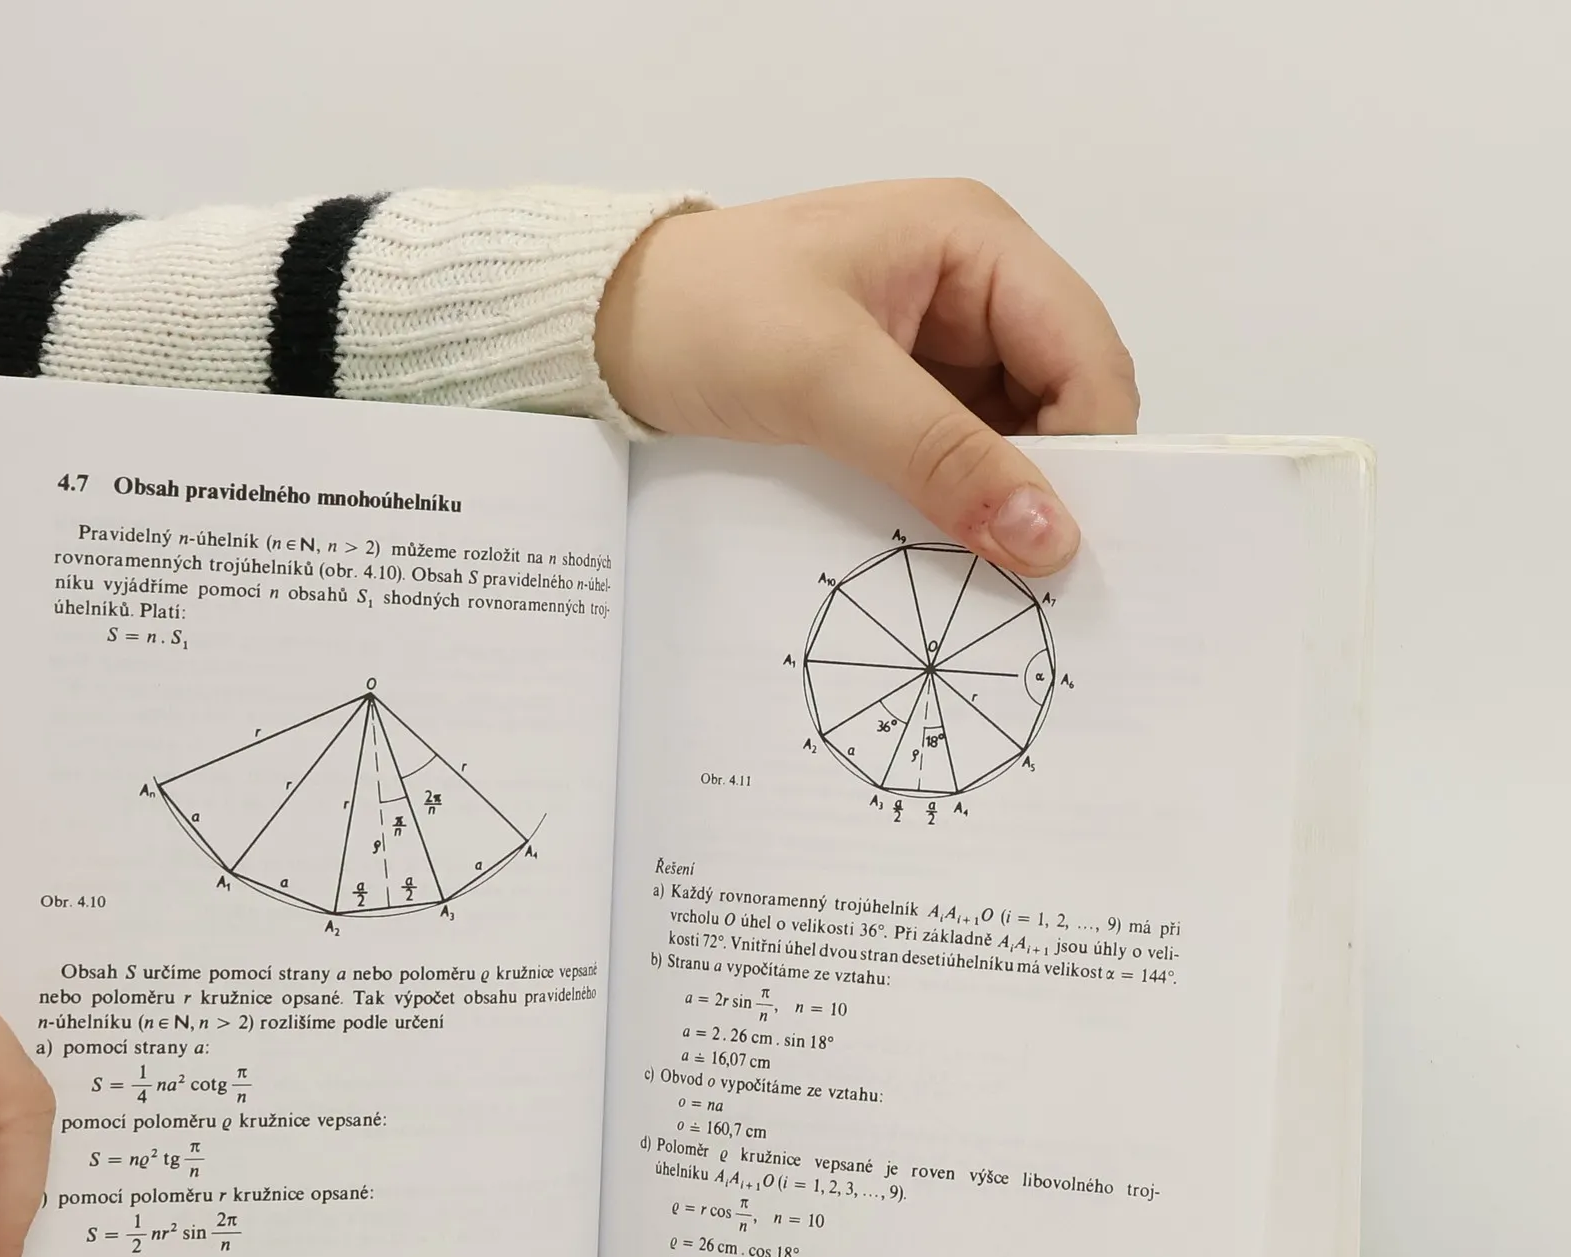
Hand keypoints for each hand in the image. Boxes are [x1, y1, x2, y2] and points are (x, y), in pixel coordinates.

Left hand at [595, 179, 1138, 575]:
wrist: (603, 329)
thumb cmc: (703, 315)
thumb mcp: (826, 380)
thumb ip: (941, 456)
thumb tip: (1049, 536)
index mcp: (976, 242)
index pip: (1086, 352)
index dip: (1093, 448)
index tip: (1068, 543)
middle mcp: (972, 286)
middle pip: (1062, 399)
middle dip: (1052, 482)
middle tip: (1030, 575)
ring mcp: (936, 344)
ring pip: (1013, 439)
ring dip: (1001, 502)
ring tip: (983, 571)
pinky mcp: (895, 395)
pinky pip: (955, 457)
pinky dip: (956, 503)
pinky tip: (941, 548)